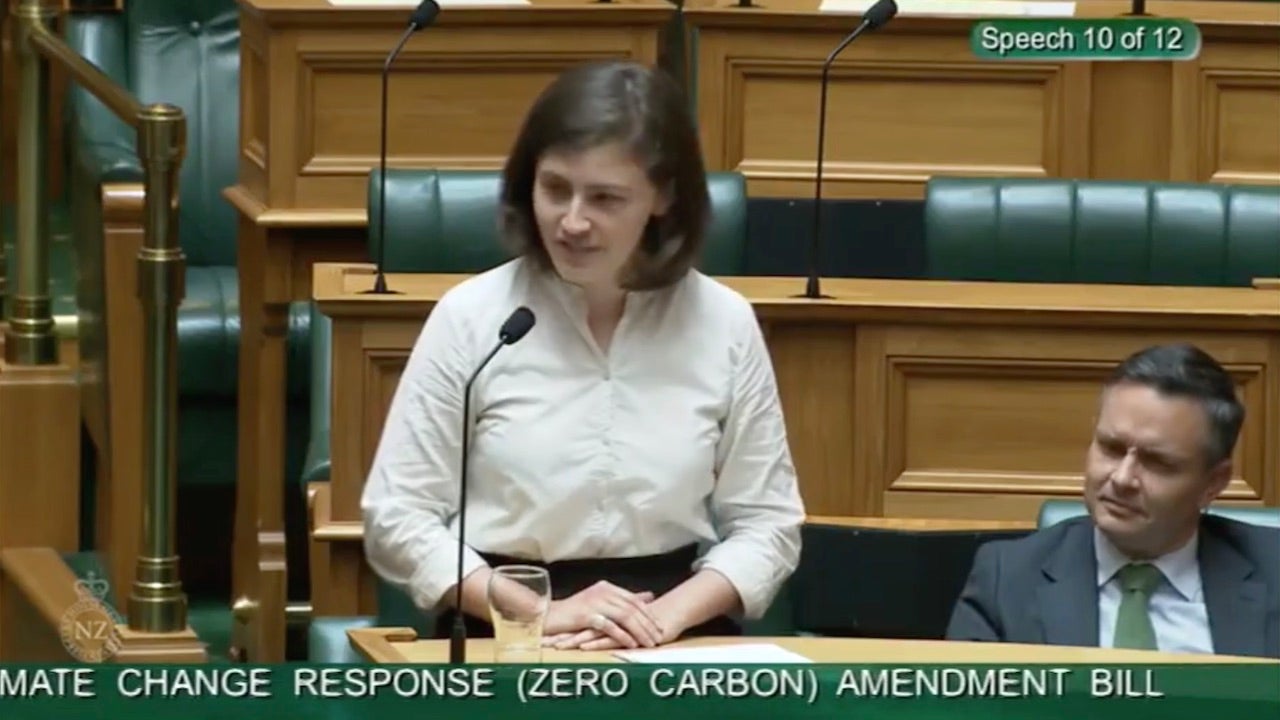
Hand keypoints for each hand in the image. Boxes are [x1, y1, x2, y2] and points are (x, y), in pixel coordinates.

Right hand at [541, 580, 664, 648]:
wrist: (547, 615)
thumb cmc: (573, 612)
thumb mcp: (600, 601)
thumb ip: (622, 599)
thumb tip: (648, 596)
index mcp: (606, 587)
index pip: (634, 599)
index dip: (648, 613)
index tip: (660, 627)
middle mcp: (602, 592)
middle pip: (631, 608)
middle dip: (647, 624)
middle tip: (659, 637)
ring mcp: (594, 602)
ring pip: (624, 616)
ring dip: (639, 631)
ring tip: (649, 643)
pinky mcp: (586, 615)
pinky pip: (609, 626)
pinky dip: (622, 635)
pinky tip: (631, 644)